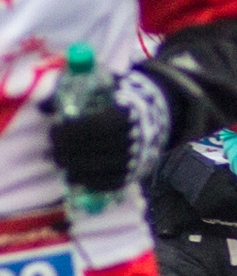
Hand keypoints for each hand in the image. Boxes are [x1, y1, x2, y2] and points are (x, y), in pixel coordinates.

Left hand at [46, 69, 170, 192]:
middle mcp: (130, 139)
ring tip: (60, 161)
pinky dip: (88, 181)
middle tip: (53, 148)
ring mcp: (132, 159)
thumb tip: (42, 106)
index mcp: (125, 116)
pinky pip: (106, 183)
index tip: (54, 129)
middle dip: (65, 149)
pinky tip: (74, 175)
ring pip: (96, 167)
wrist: (154, 121)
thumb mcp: (106, 91)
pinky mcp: (131, 174)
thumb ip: (76, 95)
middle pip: (90, 148)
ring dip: (72, 166)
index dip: (69, 130)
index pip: (91, 127)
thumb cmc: (121, 104)